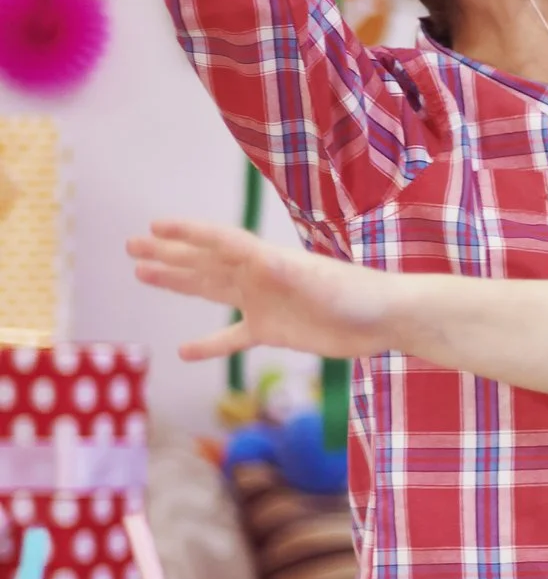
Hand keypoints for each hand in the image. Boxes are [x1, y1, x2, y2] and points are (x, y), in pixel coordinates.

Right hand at [128, 220, 398, 361]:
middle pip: (204, 262)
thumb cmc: (358, 294)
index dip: (188, 234)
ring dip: (178, 282)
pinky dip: (209, 344)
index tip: (154, 226)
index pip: (220, 242)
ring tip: (142, 273)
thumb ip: (289, 272)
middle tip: (131, 246)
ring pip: (210, 291)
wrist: (386, 320)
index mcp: (268, 260)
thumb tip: (259, 260)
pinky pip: (232, 338)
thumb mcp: (321, 282)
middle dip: (168, 254)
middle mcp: (260, 278)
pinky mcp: (274, 332)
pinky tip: (184, 352)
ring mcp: (264, 304)